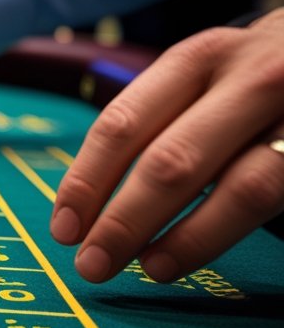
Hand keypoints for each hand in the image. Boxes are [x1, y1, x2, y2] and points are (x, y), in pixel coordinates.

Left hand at [51, 10, 283, 283]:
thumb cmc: (258, 78)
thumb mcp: (209, 77)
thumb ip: (160, 125)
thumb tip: (90, 207)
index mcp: (198, 59)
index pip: (124, 124)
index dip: (87, 182)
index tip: (64, 229)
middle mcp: (250, 80)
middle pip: (173, 161)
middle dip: (124, 221)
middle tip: (92, 264)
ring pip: (240, 188)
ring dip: (185, 239)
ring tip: (149, 268)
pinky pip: (275, 196)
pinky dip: (227, 232)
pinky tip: (197, 254)